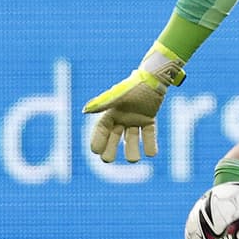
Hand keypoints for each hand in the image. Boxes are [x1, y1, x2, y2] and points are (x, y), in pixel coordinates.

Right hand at [82, 43, 185, 162]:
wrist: (154, 78)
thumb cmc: (134, 86)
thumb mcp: (118, 95)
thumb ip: (103, 103)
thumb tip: (84, 111)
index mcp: (112, 112)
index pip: (102, 129)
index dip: (97, 139)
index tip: (95, 151)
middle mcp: (122, 118)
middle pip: (114, 137)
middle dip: (110, 149)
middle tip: (108, 160)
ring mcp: (135, 120)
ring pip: (132, 139)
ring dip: (132, 149)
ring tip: (134, 160)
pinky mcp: (149, 120)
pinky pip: (148, 134)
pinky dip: (150, 144)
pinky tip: (152, 154)